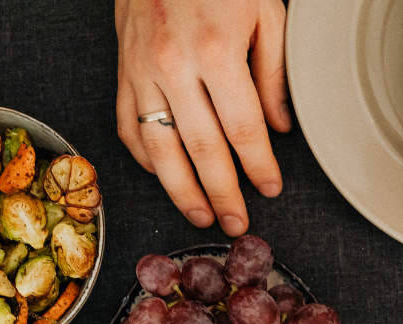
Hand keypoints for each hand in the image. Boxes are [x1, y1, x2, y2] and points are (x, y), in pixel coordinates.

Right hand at [115, 0, 290, 234]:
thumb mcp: (266, 12)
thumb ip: (274, 73)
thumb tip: (280, 128)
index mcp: (218, 53)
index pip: (243, 130)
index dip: (259, 167)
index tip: (270, 189)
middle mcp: (175, 66)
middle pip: (202, 150)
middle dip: (223, 194)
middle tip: (238, 223)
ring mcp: (142, 71)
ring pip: (160, 149)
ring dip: (181, 190)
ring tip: (200, 216)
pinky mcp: (122, 70)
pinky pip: (129, 127)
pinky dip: (146, 159)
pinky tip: (166, 177)